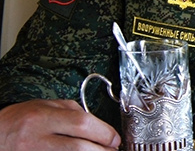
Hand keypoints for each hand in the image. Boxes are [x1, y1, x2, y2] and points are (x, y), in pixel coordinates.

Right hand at [0, 99, 120, 149]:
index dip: (104, 133)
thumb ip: (72, 112)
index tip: (115, 138)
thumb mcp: (45, 107)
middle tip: (112, 149)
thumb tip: (100, 126)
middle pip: (80, 148)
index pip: (82, 124)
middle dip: (102, 150)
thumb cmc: (20, 120)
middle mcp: (35, 140)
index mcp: (41, 118)